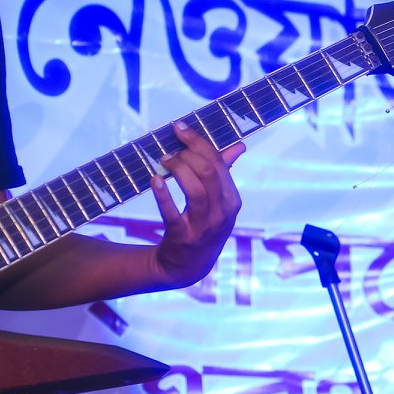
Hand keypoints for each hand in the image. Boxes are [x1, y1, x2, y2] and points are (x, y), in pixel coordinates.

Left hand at [149, 122, 243, 288]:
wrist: (188, 266)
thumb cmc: (203, 226)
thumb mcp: (218, 202)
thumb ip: (224, 172)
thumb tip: (239, 145)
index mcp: (232, 199)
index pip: (219, 164)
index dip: (199, 142)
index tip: (179, 127)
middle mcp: (223, 212)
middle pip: (209, 174)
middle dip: (188, 153)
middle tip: (169, 145)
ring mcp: (204, 226)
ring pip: (196, 190)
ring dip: (177, 170)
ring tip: (162, 160)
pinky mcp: (183, 237)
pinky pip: (173, 213)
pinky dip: (163, 195)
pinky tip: (154, 180)